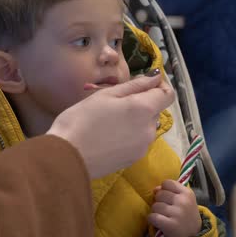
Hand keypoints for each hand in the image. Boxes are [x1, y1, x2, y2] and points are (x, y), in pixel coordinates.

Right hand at [47, 70, 174, 178]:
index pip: (167, 94)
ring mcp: (143, 147)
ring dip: (135, 120)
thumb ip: (134, 85)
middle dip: (141, 104)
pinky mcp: (133, 159)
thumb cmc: (82, 119)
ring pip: (146, 127)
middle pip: (155, 111)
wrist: (68, 157)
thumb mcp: (106, 95)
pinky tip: (108, 136)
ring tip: (109, 122)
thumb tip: (156, 76)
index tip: (142, 84)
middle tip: (114, 103)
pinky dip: (129, 135)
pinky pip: (138, 141)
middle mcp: (150, 129)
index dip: (159, 86)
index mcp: (144, 109)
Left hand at [149, 180, 201, 236]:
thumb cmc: (185, 215)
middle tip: (167, 210)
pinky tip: (159, 223)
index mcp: (187, 193)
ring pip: (155, 206)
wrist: (193, 236)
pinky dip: (152, 220)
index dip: (164, 189)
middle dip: (159, 202)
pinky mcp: (171, 225)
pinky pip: (152, 217)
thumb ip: (170, 191)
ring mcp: (177, 213)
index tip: (168, 198)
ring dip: (156, 212)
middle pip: (159, 194)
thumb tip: (155, 189)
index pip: (167, 183)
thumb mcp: (184, 200)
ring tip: (164, 217)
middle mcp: (183, 202)